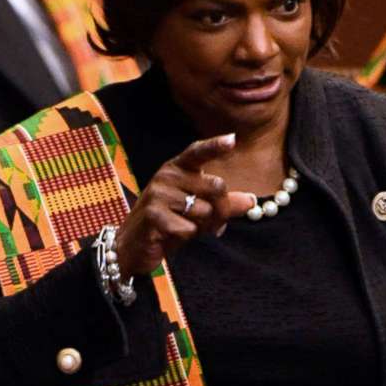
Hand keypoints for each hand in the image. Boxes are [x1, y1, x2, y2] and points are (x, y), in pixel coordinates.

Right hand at [113, 134, 256, 278]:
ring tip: (183, 228)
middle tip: (214, 225)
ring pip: (204, 211)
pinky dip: (185, 238)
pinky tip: (170, 236)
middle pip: (216, 186)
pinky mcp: (153, 215)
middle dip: (222, 210)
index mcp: (178, 168)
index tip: (232, 139)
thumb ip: (224, 204)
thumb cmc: (169, 224)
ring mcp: (158, 194)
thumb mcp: (198, 211)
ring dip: (202, 227)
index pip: (198, 152)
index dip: (215, 146)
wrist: (133, 246)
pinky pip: (188, 229)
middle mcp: (167, 175)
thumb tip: (252, 201)